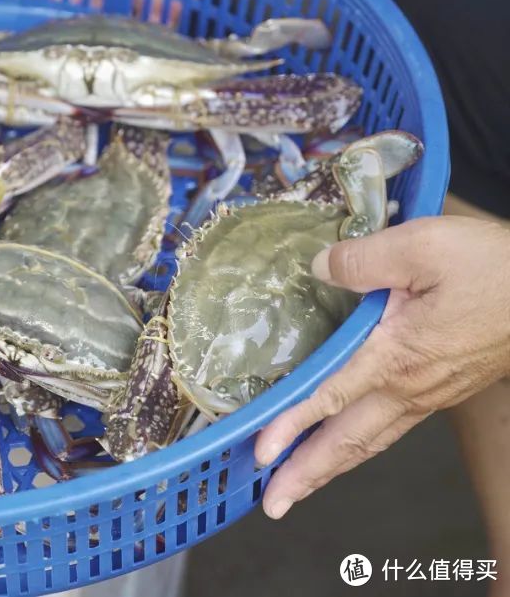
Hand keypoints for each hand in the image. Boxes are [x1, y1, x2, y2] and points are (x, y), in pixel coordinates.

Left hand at [255, 216, 509, 518]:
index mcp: (397, 353)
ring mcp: (428, 393)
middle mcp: (410, 385)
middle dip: (307, 473)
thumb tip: (319, 267)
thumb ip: (364, 259)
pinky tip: (346, 449)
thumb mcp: (424, 246)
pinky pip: (389, 429)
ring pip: (370, 440)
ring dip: (330, 467)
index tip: (262, 453)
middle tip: (272, 503)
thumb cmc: (493, 267)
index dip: (292, 424)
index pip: (332, 396)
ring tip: (297, 488)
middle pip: (348, 439)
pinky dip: (359, 448)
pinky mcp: (441, 389)